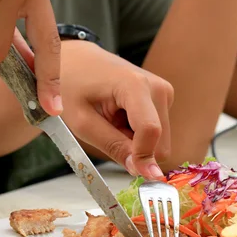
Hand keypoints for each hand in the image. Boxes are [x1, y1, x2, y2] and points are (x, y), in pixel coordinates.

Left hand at [58, 41, 173, 178]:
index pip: (151, 132)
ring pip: (160, 140)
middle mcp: (158, 87)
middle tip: (108, 134)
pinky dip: (138, 134)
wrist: (76, 60)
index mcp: (136, 85)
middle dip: (137, 150)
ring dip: (136, 142)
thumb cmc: (72, 87)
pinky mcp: (164, 97)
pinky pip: (157, 132)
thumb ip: (113, 147)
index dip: (144, 158)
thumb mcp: (83, 123)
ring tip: (112, 123)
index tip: (134, 175)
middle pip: (160, 142)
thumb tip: (142, 172)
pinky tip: (121, 118)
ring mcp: (164, 91)